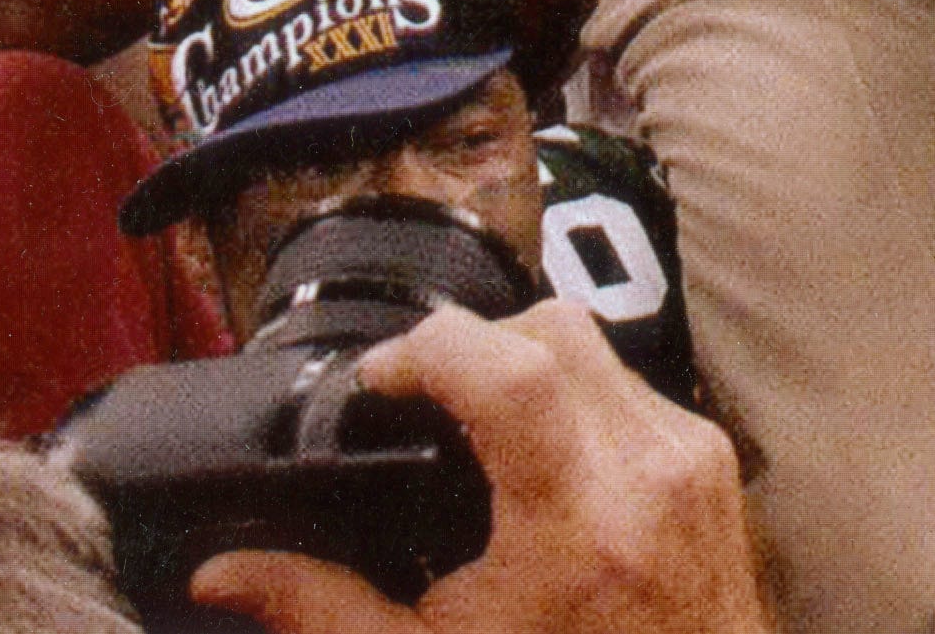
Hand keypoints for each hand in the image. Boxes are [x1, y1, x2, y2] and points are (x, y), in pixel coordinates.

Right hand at [190, 303, 770, 633]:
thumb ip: (324, 611)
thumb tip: (222, 574)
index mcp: (577, 528)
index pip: (511, 371)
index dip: (429, 352)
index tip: (381, 382)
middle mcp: (645, 474)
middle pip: (551, 328)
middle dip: (472, 346)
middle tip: (419, 401)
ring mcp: (689, 458)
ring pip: (595, 342)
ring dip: (524, 362)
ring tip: (471, 427)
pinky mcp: (711, 458)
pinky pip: (630, 382)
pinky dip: (574, 396)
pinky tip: (534, 455)